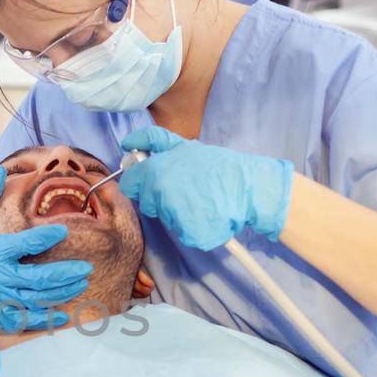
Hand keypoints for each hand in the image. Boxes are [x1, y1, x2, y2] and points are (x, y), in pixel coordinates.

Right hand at [0, 167, 89, 332]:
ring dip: (62, 292)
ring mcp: (0, 299)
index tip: (63, 232)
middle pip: (38, 278)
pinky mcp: (0, 316)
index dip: (44, 237)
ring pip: (37, 298)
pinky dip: (47, 319)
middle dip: (64, 273)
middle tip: (86, 268)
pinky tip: (65, 316)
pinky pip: (27, 320)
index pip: (24, 244)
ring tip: (81, 283)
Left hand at [117, 126, 293, 250]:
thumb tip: (128, 143)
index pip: (130, 182)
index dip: (137, 181)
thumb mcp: (185, 146)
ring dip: (179, 210)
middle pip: (148, 202)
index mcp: (157, 170)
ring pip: (166, 216)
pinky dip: (193, 225)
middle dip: (160, 196)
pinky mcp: (187, 232)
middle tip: (186, 188)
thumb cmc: (219, 167)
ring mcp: (173, 214)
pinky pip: (182, 231)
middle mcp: (161, 192)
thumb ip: (155, 145)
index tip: (145, 180)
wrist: (248, 189)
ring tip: (202, 198)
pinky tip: (208, 212)